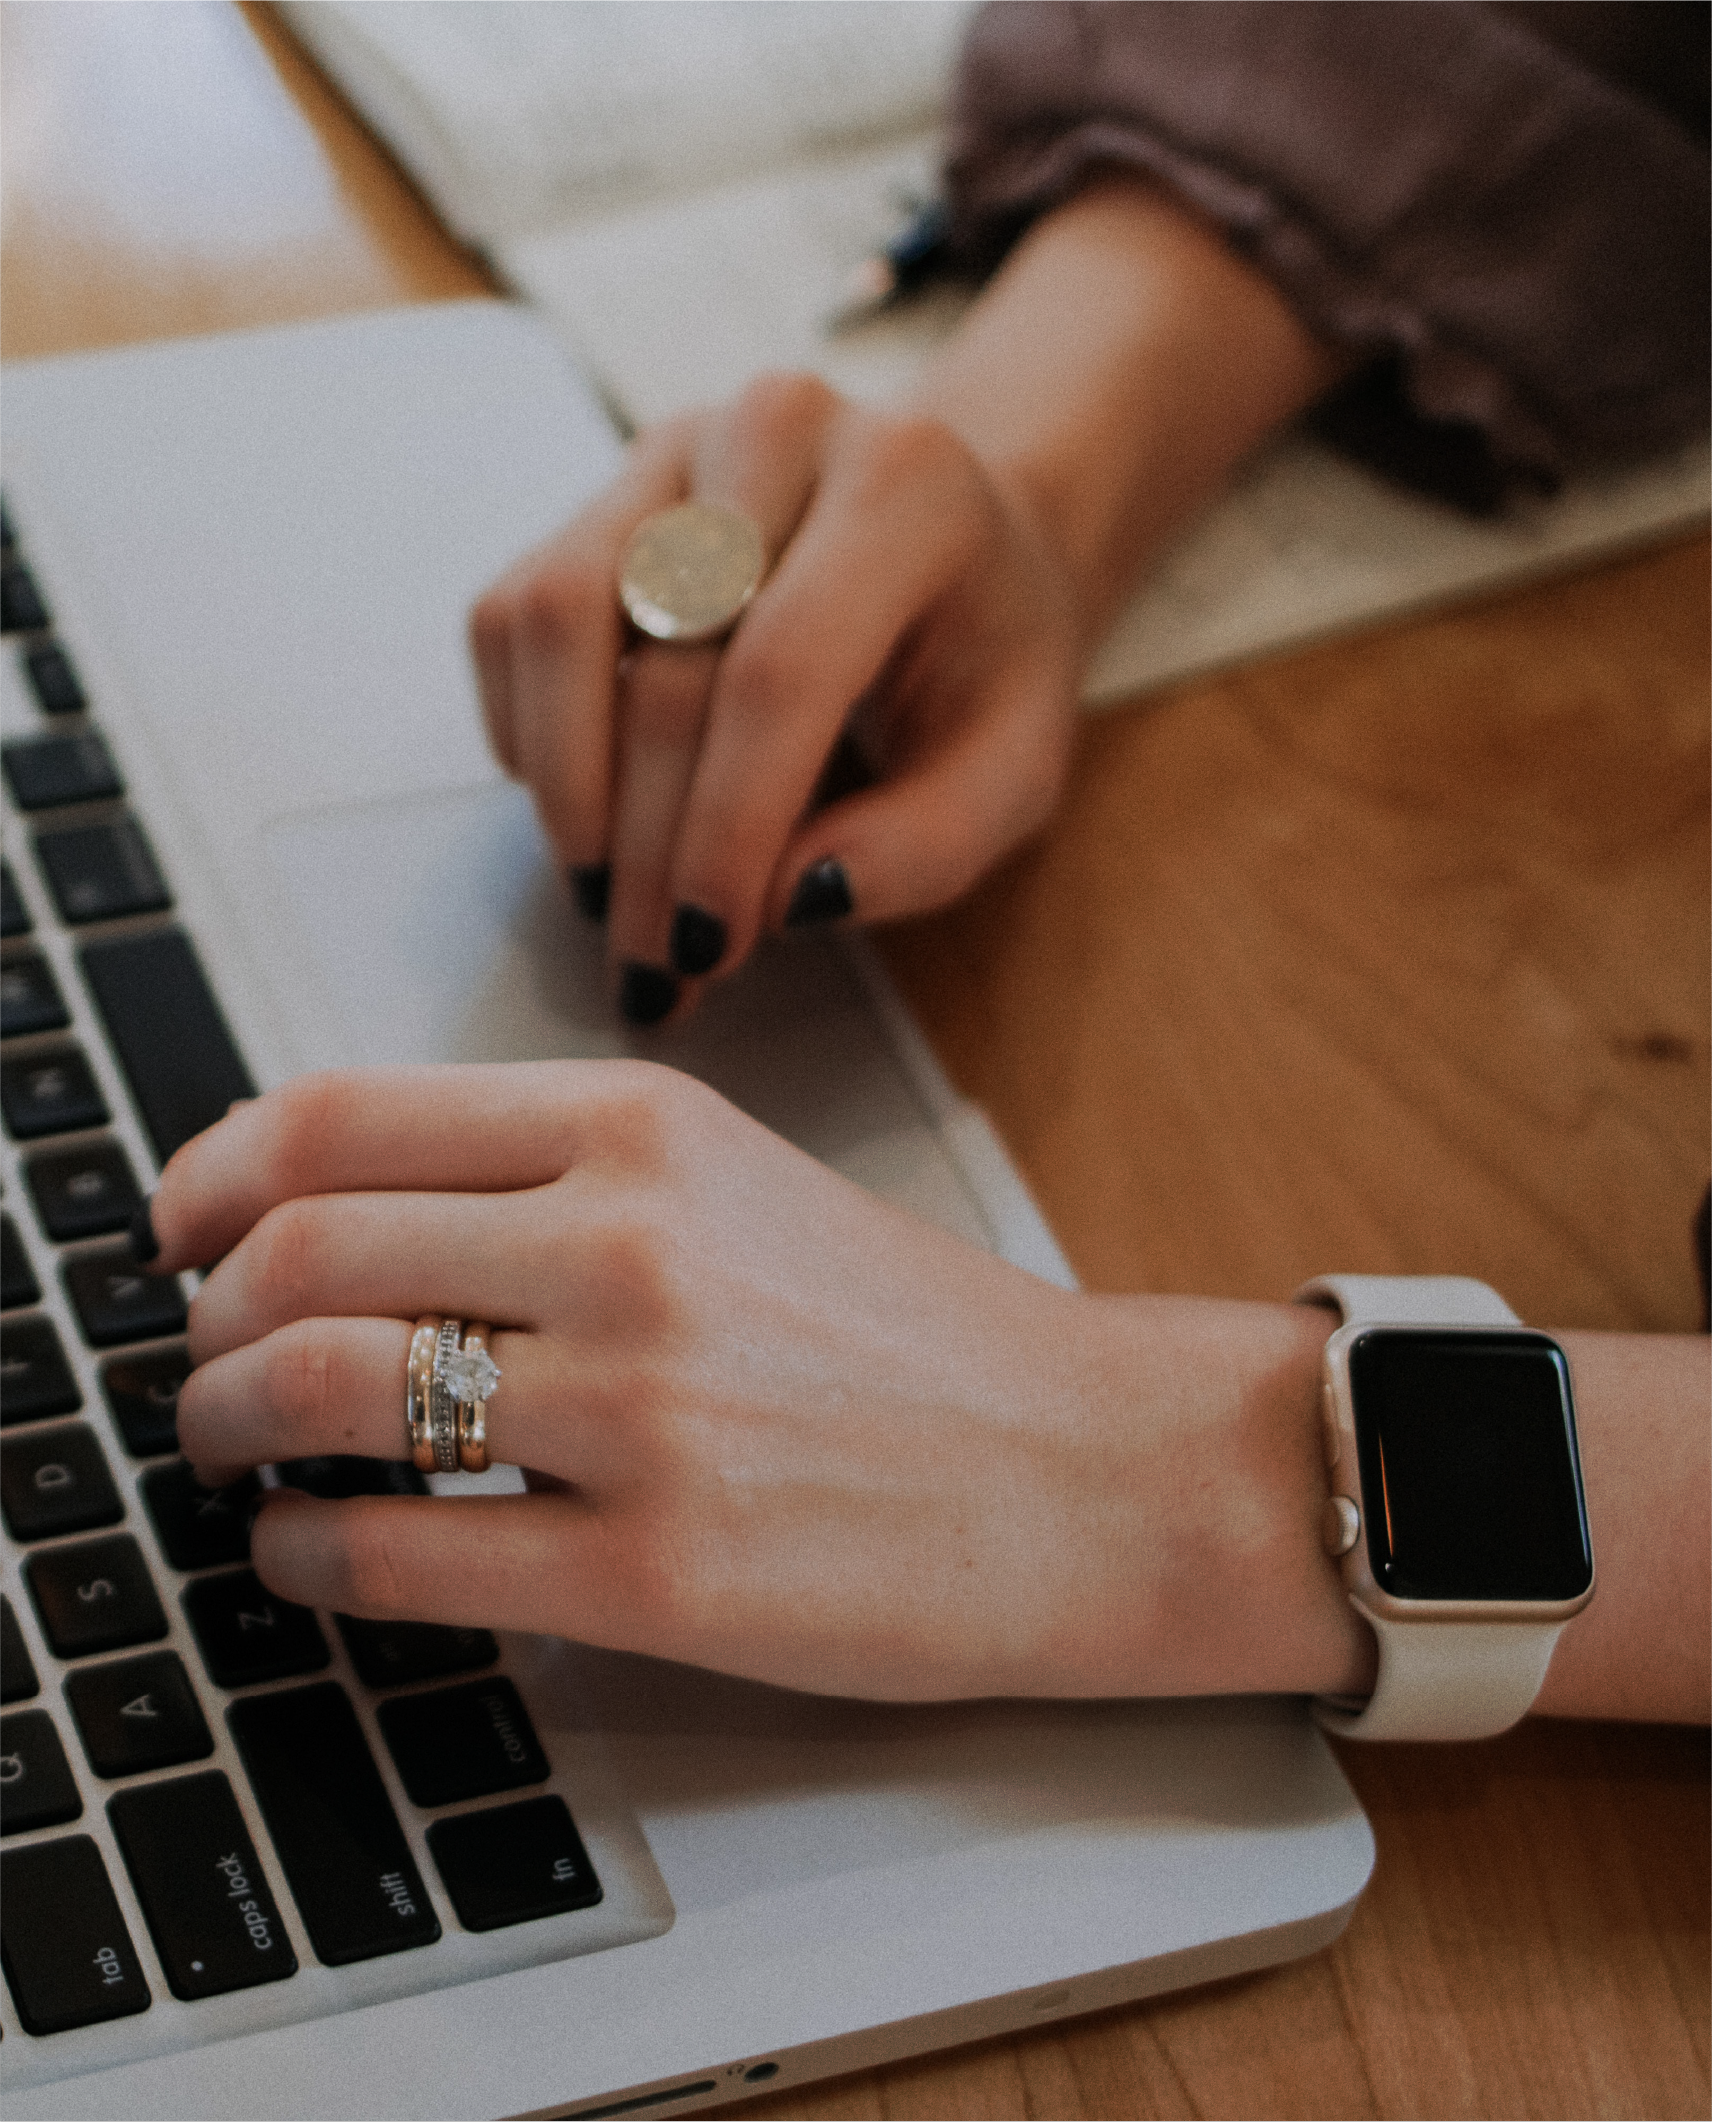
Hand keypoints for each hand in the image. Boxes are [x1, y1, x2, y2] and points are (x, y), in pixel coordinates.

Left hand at [151, 1063, 1357, 1702]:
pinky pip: (398, 1557)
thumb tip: (346, 1218)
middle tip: (200, 1362)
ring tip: (232, 1453)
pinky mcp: (660, 1573)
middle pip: (300, 1252)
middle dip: (204, 1320)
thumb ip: (554, 1179)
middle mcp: (631, 1245)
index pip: (340, 1114)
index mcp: (646, 1128)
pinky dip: (303, 1560)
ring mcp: (643, 1410)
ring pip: (322, 1392)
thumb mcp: (738, 1187)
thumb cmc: (914, 1336)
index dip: (212, 1173)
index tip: (178, 1226)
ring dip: (226, 1426)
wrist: (1089, 1469)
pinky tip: (306, 1559)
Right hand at [469, 374, 1079, 1024]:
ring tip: (604, 897)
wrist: (957, 541)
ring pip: (557, 618)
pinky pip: (511, 616)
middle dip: (648, 847)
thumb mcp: (1013, 770)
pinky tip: (588, 807)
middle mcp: (777, 433)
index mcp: (906, 488)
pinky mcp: (599, 492)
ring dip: (566, 787)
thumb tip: (790, 898)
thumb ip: (926, 845)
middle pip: (667, 662)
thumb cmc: (985, 663)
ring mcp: (671, 449)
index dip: (727, 825)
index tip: (708, 947)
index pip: (781, 668)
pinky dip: (528, 732)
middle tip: (654, 965)